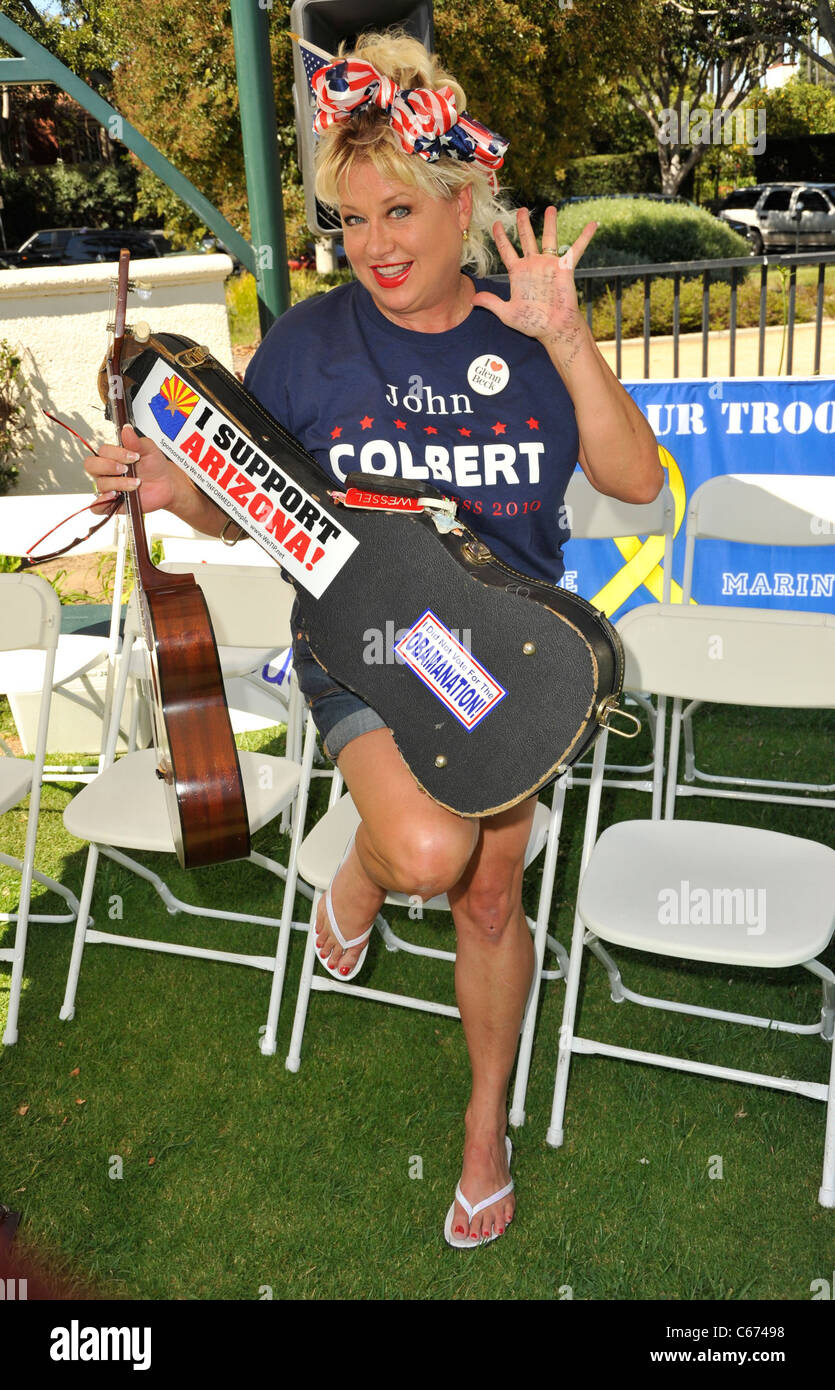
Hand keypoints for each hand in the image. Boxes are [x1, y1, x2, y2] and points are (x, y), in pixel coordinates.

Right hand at [85, 423, 178, 514]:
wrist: (166, 485)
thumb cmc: (155, 466)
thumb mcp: (149, 450)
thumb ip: (136, 441)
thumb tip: (126, 429)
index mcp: (113, 456)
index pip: (102, 451)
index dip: (116, 453)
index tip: (134, 456)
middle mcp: (107, 471)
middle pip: (92, 466)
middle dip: (109, 466)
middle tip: (126, 469)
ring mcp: (109, 487)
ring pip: (100, 485)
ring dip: (119, 484)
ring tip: (136, 483)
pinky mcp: (112, 503)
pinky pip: (97, 506)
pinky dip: (101, 503)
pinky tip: (115, 497)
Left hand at [471, 206, 597, 366]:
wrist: (553, 329)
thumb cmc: (532, 323)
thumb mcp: (507, 313)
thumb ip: (491, 303)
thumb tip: (473, 299)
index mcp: (518, 273)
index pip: (507, 250)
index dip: (501, 237)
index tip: (495, 224)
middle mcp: (533, 265)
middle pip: (527, 238)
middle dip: (523, 224)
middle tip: (521, 209)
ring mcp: (549, 265)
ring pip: (549, 238)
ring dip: (550, 223)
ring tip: (550, 208)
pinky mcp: (565, 268)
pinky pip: (576, 249)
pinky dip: (585, 237)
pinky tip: (593, 224)